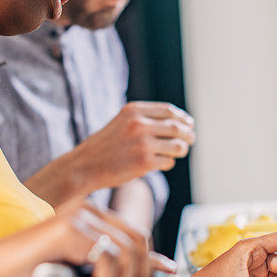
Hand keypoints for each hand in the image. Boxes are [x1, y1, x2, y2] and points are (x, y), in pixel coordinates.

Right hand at [54, 200, 176, 276]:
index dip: (154, 259)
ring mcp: (81, 216)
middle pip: (137, 243)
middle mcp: (89, 210)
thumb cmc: (32, 276)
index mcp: (92, 217)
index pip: (134, 236)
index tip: (171, 274)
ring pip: (126, 253)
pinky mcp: (71, 227)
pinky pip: (108, 258)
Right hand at [73, 101, 194, 191]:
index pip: (169, 111)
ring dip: (181, 150)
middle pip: (177, 127)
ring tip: (178, 152)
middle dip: (188, 134)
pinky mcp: (144, 162)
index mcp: (133, 111)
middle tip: (191, 139)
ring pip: (177, 146)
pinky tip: (160, 163)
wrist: (86, 166)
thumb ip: (145, 119)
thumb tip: (179, 122)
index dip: (182, 118)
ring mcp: (142, 144)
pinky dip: (168, 163)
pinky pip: (168, 161)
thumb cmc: (106, 145)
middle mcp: (139, 124)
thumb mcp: (122, 122)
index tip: (188, 124)